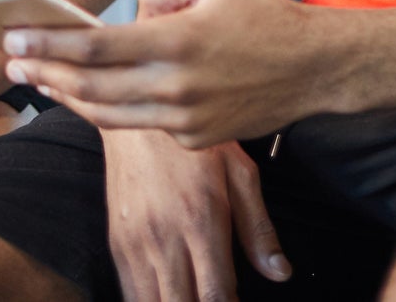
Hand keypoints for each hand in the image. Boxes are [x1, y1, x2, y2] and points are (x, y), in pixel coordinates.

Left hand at [5, 0, 330, 147]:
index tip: (15, 40)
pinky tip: (94, 94)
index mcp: (179, 40)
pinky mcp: (195, 139)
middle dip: (45, 75)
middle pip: (92, 87)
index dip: (50, 45)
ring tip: (42, 82)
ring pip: (109, 114)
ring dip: (68, 98)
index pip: (97, 47)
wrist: (314, 68)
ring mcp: (186, 119)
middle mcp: (178, 86)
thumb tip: (130, 15)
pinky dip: (116, 108)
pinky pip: (144, 123)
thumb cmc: (263, 14)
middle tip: (13, 65)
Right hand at [104, 128, 289, 300]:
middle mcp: (164, 240)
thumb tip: (280, 273)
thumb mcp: (239, 172)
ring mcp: (135, 245)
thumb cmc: (193, 138)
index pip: (215, 296)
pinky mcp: (116, 244)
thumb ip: (258, 228)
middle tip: (219, 301)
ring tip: (193, 298)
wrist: (137, 112)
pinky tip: (168, 296)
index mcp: (201, 222)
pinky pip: (129, 292)